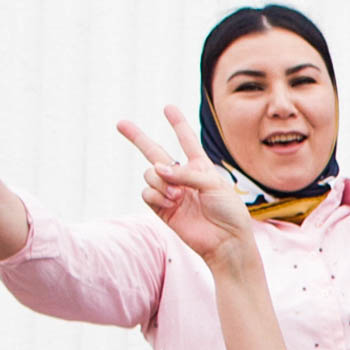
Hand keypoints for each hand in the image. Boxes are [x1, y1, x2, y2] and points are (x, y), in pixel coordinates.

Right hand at [118, 106, 255, 261]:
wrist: (225, 241)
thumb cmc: (228, 211)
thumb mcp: (214, 184)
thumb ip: (185, 173)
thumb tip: (157, 170)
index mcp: (200, 168)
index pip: (187, 141)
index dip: (178, 124)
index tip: (168, 108)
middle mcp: (182, 177)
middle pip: (154, 153)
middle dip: (137, 138)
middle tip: (120, 123)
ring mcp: (170, 192)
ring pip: (150, 174)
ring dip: (160, 181)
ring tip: (177, 195)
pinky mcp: (162, 208)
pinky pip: (147, 193)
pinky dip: (156, 195)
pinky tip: (171, 202)